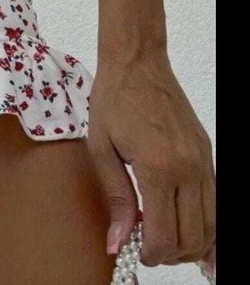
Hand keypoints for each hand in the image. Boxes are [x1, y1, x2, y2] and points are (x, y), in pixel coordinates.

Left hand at [88, 50, 215, 272]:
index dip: (152, 255)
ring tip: (168, 243)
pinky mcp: (208, 153)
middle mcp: (188, 168)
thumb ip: (116, 198)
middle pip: (194, 237)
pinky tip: (196, 235)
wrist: (137, 62)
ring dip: (193, 244)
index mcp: (158, 168)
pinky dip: (209, 224)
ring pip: (212, 225)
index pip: (166, 236)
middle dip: (173, 255)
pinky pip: (216, 201)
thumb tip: (118, 241)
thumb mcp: (101, 148)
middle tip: (150, 250)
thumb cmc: (114, 98)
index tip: (137, 254)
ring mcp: (203, 161)